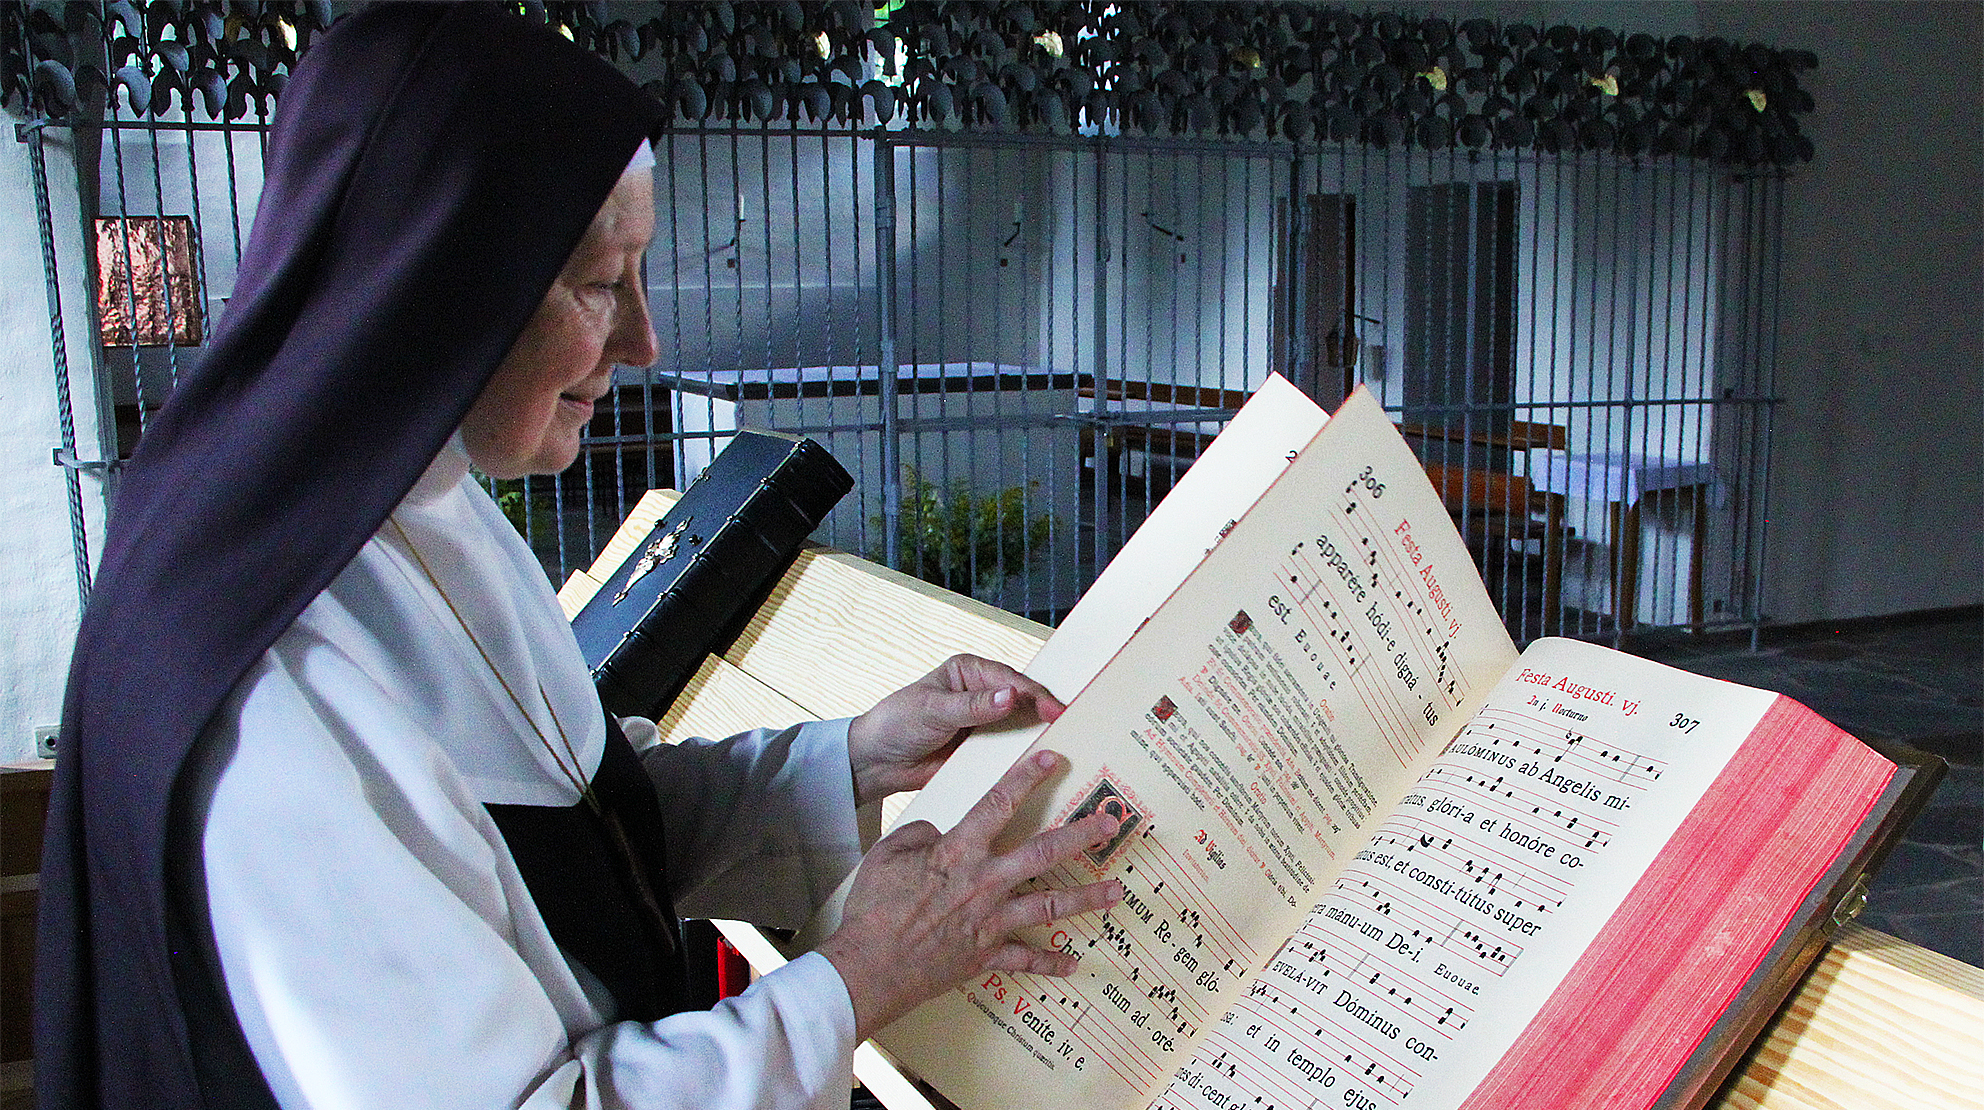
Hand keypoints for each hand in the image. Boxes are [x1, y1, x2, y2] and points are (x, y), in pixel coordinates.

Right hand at [815, 749, 1123, 1039]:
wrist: (870, 965)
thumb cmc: (874, 908)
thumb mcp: (888, 853)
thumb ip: (920, 834)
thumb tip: (938, 833)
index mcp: (958, 852)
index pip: (998, 805)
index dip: (1026, 778)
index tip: (1053, 760)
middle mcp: (984, 882)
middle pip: (1042, 853)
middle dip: (1081, 836)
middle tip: (1110, 824)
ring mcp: (990, 921)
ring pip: (1049, 905)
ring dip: (1086, 898)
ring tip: (1117, 891)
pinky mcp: (985, 955)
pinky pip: (1025, 960)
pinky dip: (1049, 962)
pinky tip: (1072, 962)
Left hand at [846, 654, 1065, 807]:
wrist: (876, 762)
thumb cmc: (897, 723)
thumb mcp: (933, 710)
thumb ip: (972, 706)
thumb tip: (1009, 696)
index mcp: (970, 672)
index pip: (1011, 680)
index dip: (1035, 695)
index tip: (1055, 711)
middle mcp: (982, 694)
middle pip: (1022, 703)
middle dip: (1044, 714)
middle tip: (1072, 728)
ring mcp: (984, 724)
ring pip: (1019, 729)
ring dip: (1037, 738)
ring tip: (1065, 749)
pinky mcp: (981, 751)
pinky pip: (1007, 754)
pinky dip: (1021, 760)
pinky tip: (1038, 769)